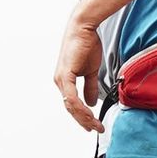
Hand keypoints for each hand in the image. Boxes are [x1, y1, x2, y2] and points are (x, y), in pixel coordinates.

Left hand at [54, 11, 104, 132]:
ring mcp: (61, 79)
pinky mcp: (64, 75)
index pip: (72, 104)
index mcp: (65, 81)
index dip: (82, 117)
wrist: (84, 28)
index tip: (93, 125)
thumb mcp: (91, 71)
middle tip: (96, 128)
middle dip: (84, 121)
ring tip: (95, 124)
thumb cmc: (86, 45)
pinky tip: (88, 113)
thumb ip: (90, 87)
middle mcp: (60, 82)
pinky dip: (80, 107)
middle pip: (70, 108)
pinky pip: (71, 97)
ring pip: (70, 106)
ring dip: (84, 117)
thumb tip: (92, 102)